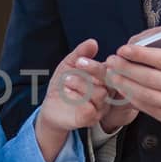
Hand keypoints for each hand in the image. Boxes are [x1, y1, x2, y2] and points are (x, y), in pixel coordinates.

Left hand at [35, 40, 111, 161]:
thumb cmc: (63, 86)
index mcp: (104, 80)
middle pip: (108, 80)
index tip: (80, 60)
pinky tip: (67, 93)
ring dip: (81, 84)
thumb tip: (93, 42)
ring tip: (67, 80)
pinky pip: (90, 109)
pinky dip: (77, 99)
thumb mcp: (69, 65)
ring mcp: (99, 108)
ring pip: (100, 94)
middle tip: (76, 65)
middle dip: (91, 70)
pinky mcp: (89, 119)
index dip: (96, 64)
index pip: (111, 70)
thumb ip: (80, 53)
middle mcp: (106, 94)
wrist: (50, 107)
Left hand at [105, 3, 160, 137]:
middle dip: (128, 68)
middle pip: (151, 78)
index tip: (124, 48)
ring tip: (111, 73)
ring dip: (125, 84)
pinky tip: (121, 88)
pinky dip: (132, 98)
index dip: (142, 54)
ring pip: (146, 95)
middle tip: (111, 60)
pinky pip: (147, 108)